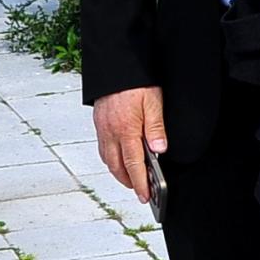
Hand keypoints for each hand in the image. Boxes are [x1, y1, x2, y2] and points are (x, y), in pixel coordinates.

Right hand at [93, 86, 166, 202]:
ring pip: (108, 159)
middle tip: (140, 190)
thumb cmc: (135, 81)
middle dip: (129, 182)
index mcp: (126, 130)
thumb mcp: (153, 101)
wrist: (115, 64)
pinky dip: (110, 158)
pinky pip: (103, 147)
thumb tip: (159, 151)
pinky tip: (118, 156)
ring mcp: (103, 128)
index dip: (140, 183)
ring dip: (119, 171)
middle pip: (118, 167)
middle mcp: (111, 132)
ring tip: (131, 176)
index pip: (133, 165)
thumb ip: (156, 127)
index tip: (145, 195)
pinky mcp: (99, 122)